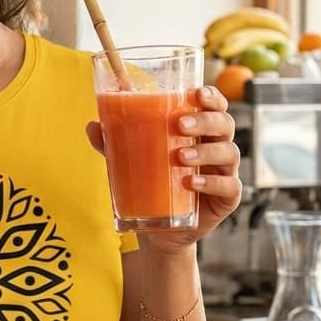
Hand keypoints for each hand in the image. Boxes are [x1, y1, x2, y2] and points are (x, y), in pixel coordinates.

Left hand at [85, 85, 241, 251]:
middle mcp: (216, 147)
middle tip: (179, 125)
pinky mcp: (227, 198)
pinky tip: (191, 183)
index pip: (214, 106)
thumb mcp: (131, 160)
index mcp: (199, 131)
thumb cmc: (153, 182)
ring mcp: (224, 172)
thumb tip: (92, 125)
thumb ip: (114, 142)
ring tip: (181, 156)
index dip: (211, 96)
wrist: (161, 228)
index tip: (196, 93)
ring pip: (229, 152)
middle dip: (205, 120)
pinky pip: (229, 186)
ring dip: (206, 151)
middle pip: (224, 124)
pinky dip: (212, 183)